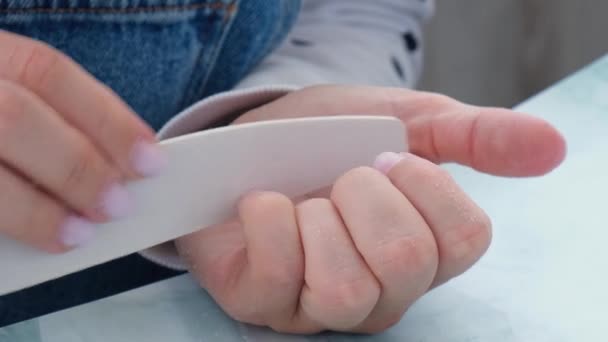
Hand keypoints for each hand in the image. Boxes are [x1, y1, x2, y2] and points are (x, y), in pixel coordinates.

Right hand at [0, 31, 163, 251]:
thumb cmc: (6, 130)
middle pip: (15, 118)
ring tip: (78, 235)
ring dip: (36, 210)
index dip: (107, 118)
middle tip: (117, 206)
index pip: (48, 72)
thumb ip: (57, 120)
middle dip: (77, 167)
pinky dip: (10, 223)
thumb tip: (124, 165)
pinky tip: (32, 241)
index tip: (152, 160)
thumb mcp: (16, 98)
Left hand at [175, 85, 565, 332]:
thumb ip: (473, 135)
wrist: (256, 139)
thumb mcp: (405, 120)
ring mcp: (319, 306)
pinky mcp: (262, 303)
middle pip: (407, 261)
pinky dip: (270, 222)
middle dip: (367, 194)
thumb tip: (551, 146)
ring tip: (306, 199)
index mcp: (424, 250)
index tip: (388, 154)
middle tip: (342, 176)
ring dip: (322, 218)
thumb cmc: (333, 138)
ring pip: (347, 290)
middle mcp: (380, 292)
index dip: (424, 184)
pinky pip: (275, 283)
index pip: (464, 239)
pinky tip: (265, 203)